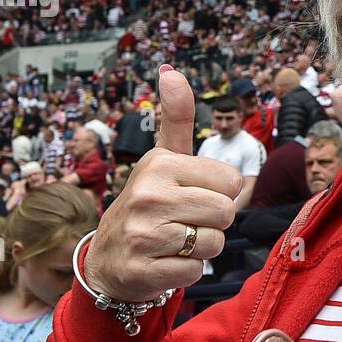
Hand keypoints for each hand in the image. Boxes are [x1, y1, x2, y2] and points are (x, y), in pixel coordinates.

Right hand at [80, 64, 240, 302]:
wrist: (108, 259)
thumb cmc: (149, 203)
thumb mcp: (162, 159)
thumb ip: (175, 117)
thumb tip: (171, 70)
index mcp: (159, 165)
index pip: (232, 182)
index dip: (219, 194)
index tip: (191, 195)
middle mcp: (147, 196)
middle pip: (226, 213)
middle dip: (213, 222)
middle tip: (184, 221)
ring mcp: (143, 235)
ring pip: (214, 243)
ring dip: (201, 248)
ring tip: (173, 242)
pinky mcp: (143, 270)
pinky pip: (196, 271)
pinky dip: (186, 271)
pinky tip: (164, 262)